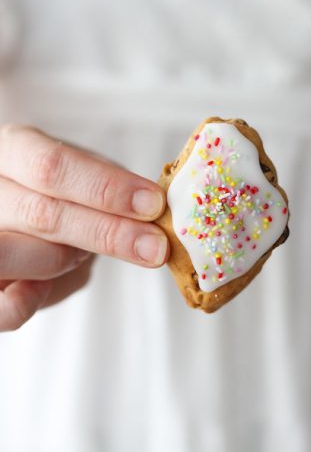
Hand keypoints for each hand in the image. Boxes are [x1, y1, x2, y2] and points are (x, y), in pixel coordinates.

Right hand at [0, 124, 168, 330]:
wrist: (27, 209)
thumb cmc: (61, 189)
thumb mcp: (82, 171)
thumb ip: (106, 186)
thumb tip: (153, 211)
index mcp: (11, 148)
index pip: (52, 166)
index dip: (106, 187)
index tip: (152, 204)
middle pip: (43, 213)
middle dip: (108, 233)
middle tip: (155, 246)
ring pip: (19, 253)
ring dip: (69, 258)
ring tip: (87, 253)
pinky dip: (21, 303)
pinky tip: (39, 292)